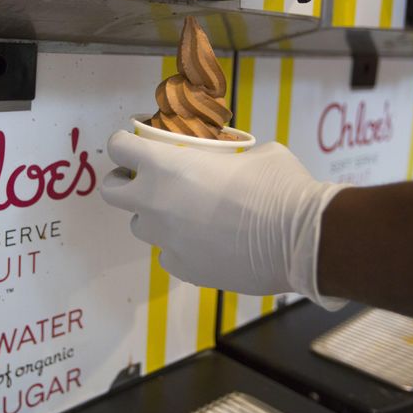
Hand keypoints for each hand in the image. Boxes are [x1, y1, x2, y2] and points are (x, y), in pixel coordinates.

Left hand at [100, 130, 349, 308]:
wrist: (300, 240)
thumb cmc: (280, 187)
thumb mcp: (253, 153)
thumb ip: (225, 155)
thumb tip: (230, 160)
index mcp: (166, 165)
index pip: (118, 148)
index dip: (124, 143)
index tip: (135, 144)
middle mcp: (155, 203)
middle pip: (112, 192)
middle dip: (122, 182)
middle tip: (143, 180)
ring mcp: (166, 239)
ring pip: (140, 226)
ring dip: (153, 216)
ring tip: (184, 212)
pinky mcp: (182, 268)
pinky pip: (167, 254)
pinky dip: (178, 246)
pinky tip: (204, 240)